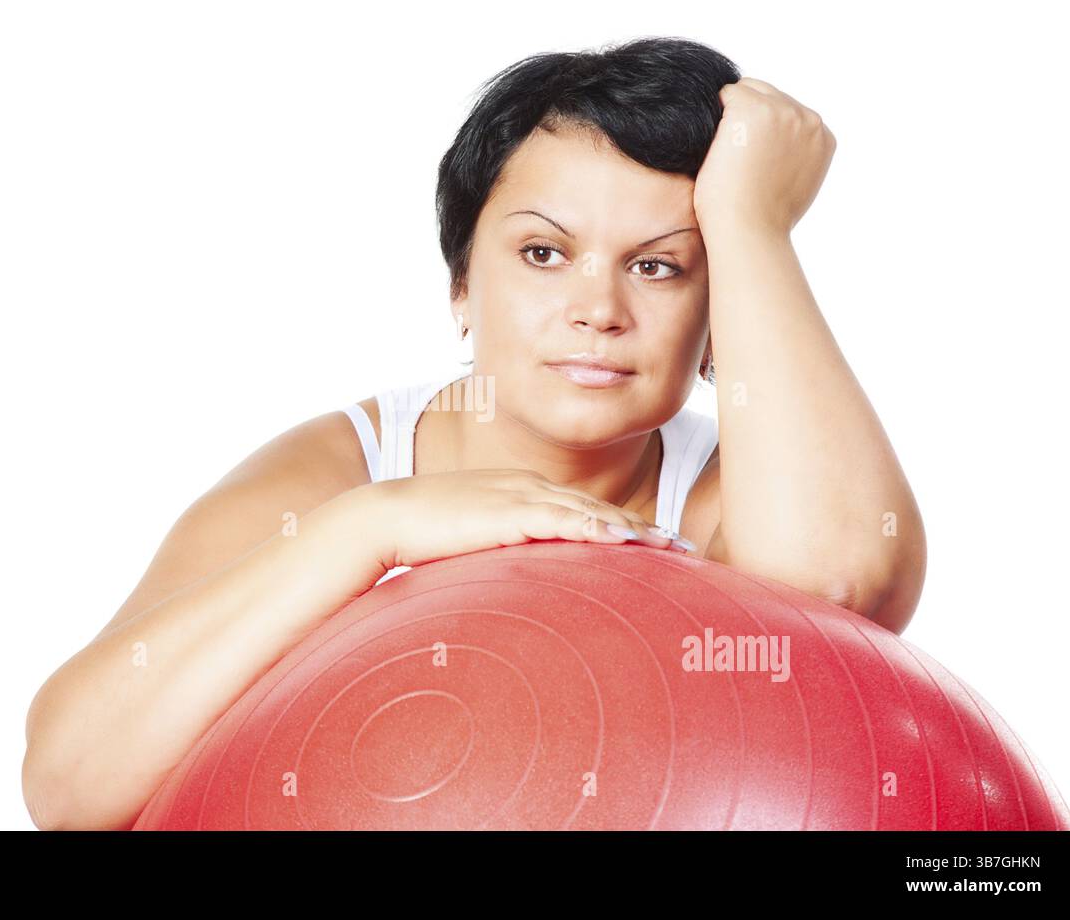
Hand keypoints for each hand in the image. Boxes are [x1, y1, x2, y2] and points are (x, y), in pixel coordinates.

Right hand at [359, 469, 691, 570]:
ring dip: (633, 530)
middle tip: (684, 549)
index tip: (657, 544)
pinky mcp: (508, 511)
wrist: (385, 518)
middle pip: (597, 508)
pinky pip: (562, 519)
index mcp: (520, 491)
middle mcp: (528, 486)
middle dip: (643, 529)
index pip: (582, 508)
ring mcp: (519, 495)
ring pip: (589, 511)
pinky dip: (595, 527)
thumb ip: (498, 551)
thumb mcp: (471, 540)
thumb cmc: (422, 535)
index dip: (624, 526)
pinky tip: (623, 538)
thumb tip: (514, 583)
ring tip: (670, 548)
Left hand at [693, 77, 836, 238]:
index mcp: (822, 136)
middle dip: (748, 115)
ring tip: (726, 154)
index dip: (763, 129)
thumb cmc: (764, 219)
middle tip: (733, 154)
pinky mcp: (751, 110)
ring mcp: (782, 111)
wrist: (749, 230)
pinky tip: (715, 145)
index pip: (789, 111)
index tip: (751, 156)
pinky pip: (727, 94)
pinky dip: (715, 114)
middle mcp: (807, 119)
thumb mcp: (797, 185)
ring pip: (748, 90)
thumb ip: (796, 156)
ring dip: (732, 115)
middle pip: (769, 94)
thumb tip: (780, 144)